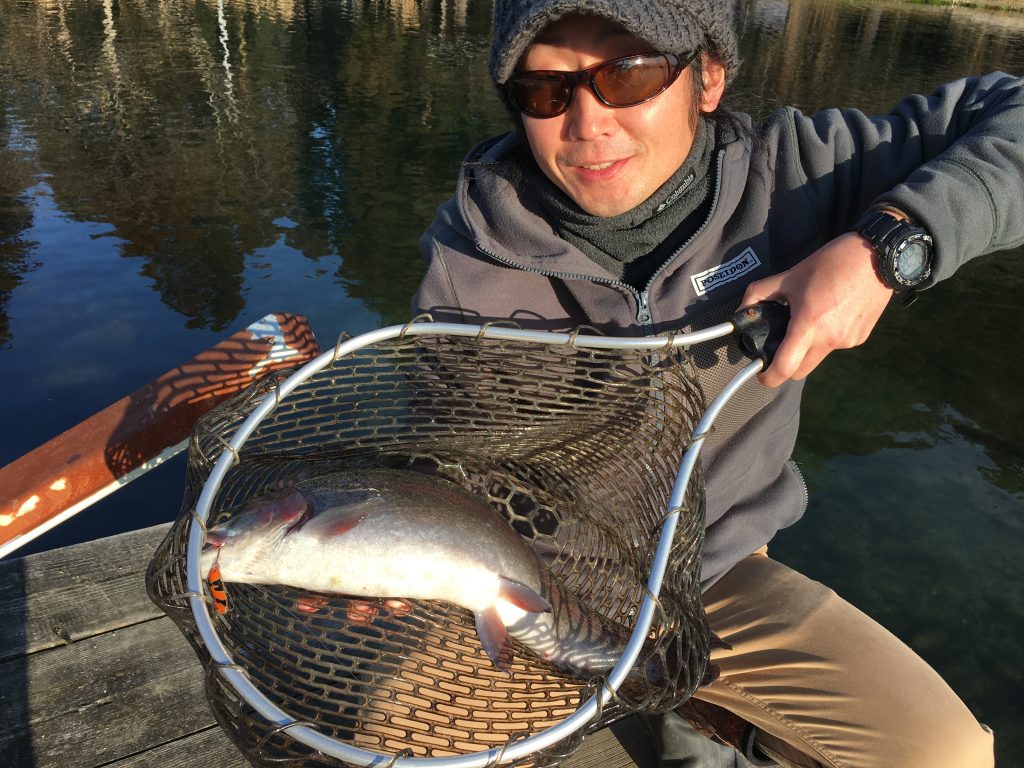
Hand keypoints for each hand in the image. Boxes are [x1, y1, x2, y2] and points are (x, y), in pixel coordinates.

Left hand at [741, 232, 892, 386]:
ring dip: (807, 349)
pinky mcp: (860, 338)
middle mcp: (830, 339)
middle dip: (785, 367)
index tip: (761, 374)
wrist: (878, 257)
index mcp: (809, 324)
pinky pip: (835, 346)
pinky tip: (831, 315)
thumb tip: (742, 311)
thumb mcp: (789, 275)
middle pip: (800, 371)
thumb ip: (759, 294)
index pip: (785, 368)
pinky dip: (826, 338)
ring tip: (809, 320)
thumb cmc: (832, 263)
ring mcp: (847, 341)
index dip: (769, 377)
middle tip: (778, 350)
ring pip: (818, 358)